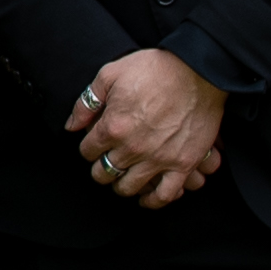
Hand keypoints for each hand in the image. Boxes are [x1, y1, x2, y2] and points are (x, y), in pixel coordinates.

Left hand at [73, 48, 228, 204]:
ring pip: (129, 188)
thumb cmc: (155, 68)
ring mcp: (159, 158)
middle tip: (106, 162)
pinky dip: (153, 200)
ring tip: (123, 178)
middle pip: (104, 173)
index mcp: (113, 126)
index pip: (88, 151)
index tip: (94, 143)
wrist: (199, 71)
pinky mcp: (183, 164)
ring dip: (121, 185)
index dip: (88, 147)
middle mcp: (133, 148)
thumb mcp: (111, 73)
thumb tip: (71, 126)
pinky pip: (165, 195)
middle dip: (100, 168)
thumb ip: (87, 102)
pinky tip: (147, 197)